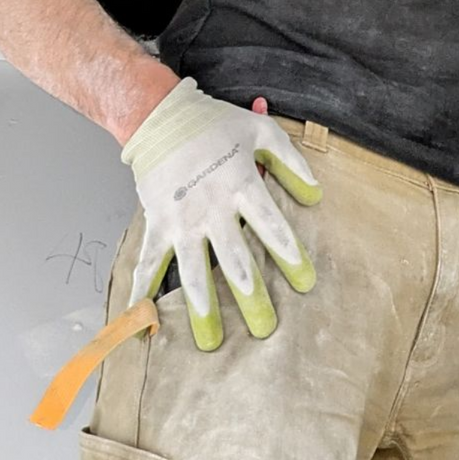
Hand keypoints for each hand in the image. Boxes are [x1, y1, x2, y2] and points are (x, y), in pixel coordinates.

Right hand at [120, 78, 321, 350]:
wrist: (160, 117)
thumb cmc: (214, 123)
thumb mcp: (261, 131)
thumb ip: (290, 162)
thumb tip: (316, 195)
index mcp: (241, 185)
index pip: (271, 227)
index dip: (289, 255)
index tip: (305, 283)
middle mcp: (212, 209)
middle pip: (236, 261)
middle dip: (252, 297)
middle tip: (267, 329)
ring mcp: (181, 221)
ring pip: (194, 272)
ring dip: (203, 309)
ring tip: (212, 342)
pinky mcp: (156, 225)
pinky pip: (148, 265)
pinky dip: (142, 296)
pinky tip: (142, 326)